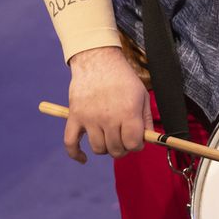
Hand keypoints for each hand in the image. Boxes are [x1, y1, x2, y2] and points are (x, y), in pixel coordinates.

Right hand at [65, 46, 151, 161]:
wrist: (97, 60)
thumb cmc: (122, 78)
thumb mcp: (142, 95)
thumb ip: (146, 119)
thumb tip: (148, 139)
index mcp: (128, 112)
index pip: (133, 144)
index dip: (137, 145)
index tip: (136, 139)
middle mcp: (109, 118)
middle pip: (116, 149)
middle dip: (122, 148)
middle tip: (122, 138)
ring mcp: (90, 118)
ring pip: (98, 149)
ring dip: (105, 148)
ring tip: (108, 137)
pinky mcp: (75, 116)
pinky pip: (71, 143)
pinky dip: (75, 154)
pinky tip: (83, 158)